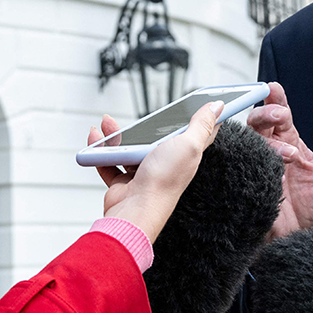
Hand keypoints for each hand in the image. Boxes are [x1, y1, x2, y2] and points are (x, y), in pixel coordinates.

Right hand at [90, 102, 223, 242]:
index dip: (198, 117)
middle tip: (138, 117)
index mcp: (184, 155)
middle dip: (143, 124)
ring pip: (129, 147)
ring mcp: (143, 172)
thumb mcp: (188, 145)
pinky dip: (100, 151)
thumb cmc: (163, 181)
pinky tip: (95, 142)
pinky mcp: (124, 181)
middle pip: (155, 137)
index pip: (195, 133)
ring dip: (115, 136)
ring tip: (106, 125)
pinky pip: (110, 161)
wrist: (135, 210)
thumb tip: (217, 106)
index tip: (198, 102)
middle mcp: (165, 163)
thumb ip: (201, 125)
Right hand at [246, 82, 312, 238]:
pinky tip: (272, 171)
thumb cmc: (311, 208)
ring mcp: (256, 164)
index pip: (279, 114)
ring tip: (289, 156)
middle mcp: (270, 149)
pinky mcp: (247, 180)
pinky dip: (254, 161)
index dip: (275, 99)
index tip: (274, 88)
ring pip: (249, 139)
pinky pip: (241, 163)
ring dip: (268, 140)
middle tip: (281, 116)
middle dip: (267, 113)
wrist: (298, 239)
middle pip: (258, 120)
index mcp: (289, 142)